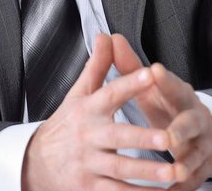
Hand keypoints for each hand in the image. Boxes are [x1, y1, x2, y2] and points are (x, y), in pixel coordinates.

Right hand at [22, 34, 178, 190]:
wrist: (36, 164)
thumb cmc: (66, 125)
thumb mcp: (78, 94)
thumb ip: (98, 67)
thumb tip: (106, 36)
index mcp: (88, 109)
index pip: (110, 93)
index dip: (130, 83)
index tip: (152, 74)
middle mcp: (88, 136)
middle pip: (118, 137)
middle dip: (143, 138)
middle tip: (168, 137)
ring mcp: (89, 165)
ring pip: (121, 170)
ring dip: (149, 172)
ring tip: (175, 171)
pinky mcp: (90, 189)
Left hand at [112, 34, 211, 190]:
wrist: (199, 130)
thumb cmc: (167, 105)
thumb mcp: (151, 85)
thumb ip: (130, 65)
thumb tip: (110, 37)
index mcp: (180, 94)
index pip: (173, 84)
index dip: (165, 79)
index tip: (154, 71)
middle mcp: (195, 118)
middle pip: (190, 123)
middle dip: (180, 130)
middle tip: (167, 136)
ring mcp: (202, 144)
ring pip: (196, 154)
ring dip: (185, 163)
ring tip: (174, 172)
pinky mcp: (202, 167)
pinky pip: (194, 179)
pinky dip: (184, 187)